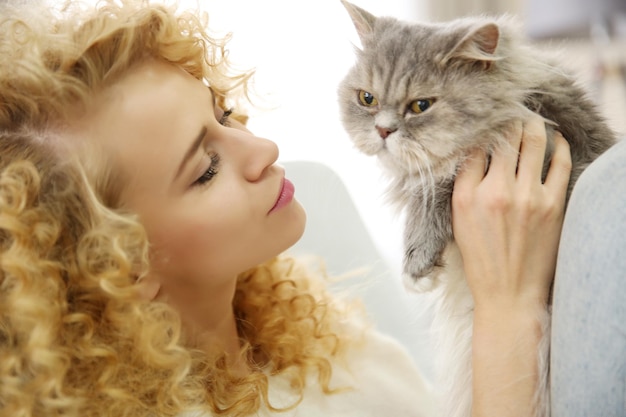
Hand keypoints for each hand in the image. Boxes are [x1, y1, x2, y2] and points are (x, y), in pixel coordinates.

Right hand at [452, 113, 571, 416]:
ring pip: (532, 142)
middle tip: (510, 110)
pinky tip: (556, 139)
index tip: (484, 119)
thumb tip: (474, 152)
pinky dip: (559, 146)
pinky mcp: (553, 204)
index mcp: (467, 196)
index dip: (480, 128)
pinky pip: (560, 163)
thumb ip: (464, 185)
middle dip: (507, 119)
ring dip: (532, 125)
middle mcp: (496, 191)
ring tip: (531, 118)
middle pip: (504, 138)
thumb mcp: (458, 222)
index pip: (474, 147)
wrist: (508, 293)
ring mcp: (527, 197)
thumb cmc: (480, 259)